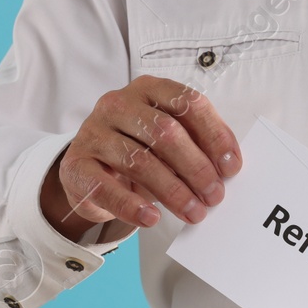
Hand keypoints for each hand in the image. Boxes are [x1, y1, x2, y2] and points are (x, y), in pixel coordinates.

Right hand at [39, 75, 240, 241]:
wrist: (89, 170)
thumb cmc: (137, 151)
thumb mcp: (166, 141)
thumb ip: (195, 144)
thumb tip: (227, 168)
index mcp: (148, 89)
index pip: (187, 102)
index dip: (214, 135)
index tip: (231, 167)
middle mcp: (118, 104)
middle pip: (165, 132)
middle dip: (196, 168)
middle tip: (215, 196)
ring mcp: (94, 133)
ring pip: (140, 160)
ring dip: (173, 191)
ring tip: (194, 212)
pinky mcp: (77, 165)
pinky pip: (106, 187)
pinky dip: (132, 206)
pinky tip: (152, 218)